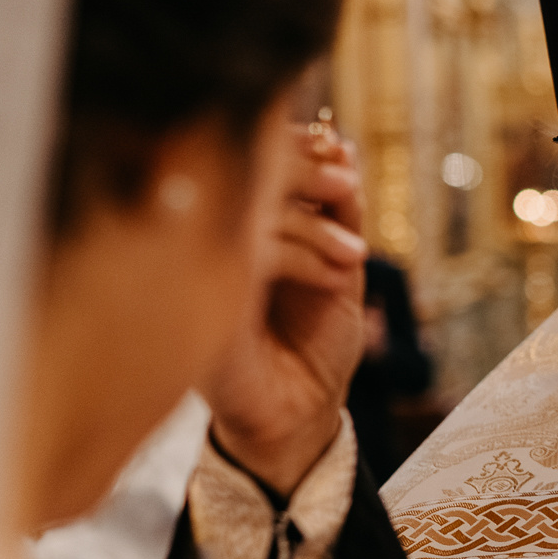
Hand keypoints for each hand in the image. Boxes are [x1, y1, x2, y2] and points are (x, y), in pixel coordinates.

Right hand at [202, 120, 368, 494]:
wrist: (300, 414)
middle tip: (345, 181)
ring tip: (355, 254)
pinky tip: (338, 275)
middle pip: (241, 175)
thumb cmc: (312, 340)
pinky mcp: (207, 305)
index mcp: (232, 225)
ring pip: (249, 213)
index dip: (290, 145)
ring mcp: (202, 271)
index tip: (337, 149)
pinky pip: (251, 256)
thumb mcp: (336, 264)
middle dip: (302, 170)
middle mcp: (208, 243)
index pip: (246, 158)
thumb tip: (340, 144)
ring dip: (313, 223)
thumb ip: (337, 209)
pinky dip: (303, 254)